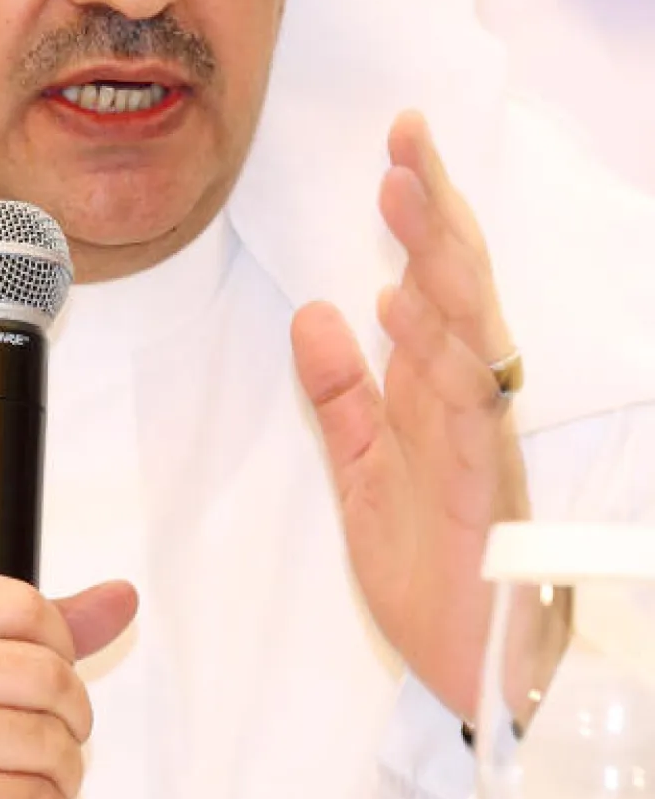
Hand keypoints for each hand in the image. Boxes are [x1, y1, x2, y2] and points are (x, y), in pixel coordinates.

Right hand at [0, 572, 137, 798]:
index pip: (21, 604)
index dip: (57, 648)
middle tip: (45, 750)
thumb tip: (119, 596)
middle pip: (48, 674)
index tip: (42, 686)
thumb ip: (30, 634)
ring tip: (28, 793)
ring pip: (51, 743)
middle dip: (70, 723)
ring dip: (61, 781)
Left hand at [291, 110, 527, 721]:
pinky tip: (410, 311)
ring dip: (435, 260)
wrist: (466, 662)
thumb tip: (321, 309)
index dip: (418, 217)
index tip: (395, 150)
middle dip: (432, 209)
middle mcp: (466, 397)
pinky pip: (465, 408)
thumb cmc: (426, 560)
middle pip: (455, 284)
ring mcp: (478, 435)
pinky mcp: (478, 483)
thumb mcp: (361, 463)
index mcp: (438, 387)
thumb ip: (340, 390)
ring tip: (405, 195)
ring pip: (467, 328)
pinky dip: (442, 356)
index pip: (432, 282)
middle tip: (405, 136)